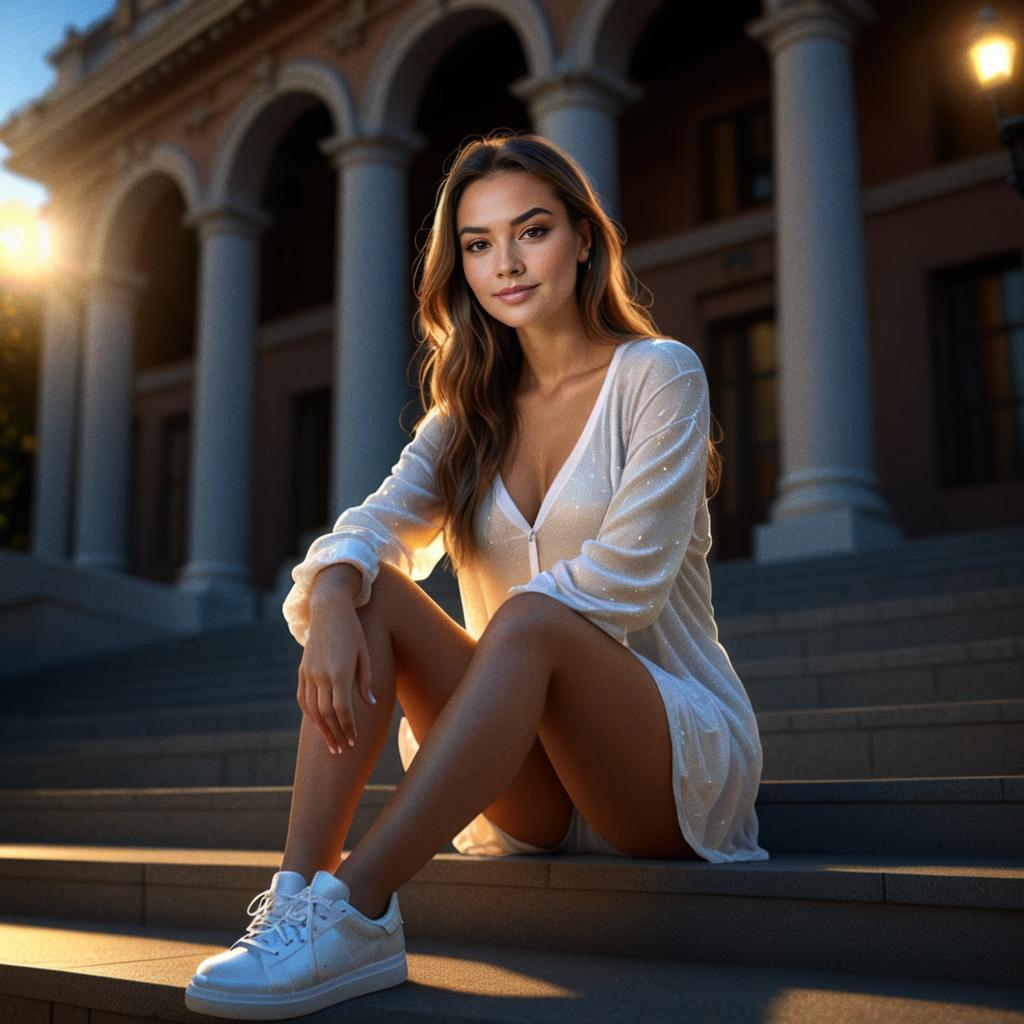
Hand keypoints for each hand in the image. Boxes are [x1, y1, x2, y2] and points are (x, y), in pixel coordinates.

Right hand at [298, 599, 373, 754]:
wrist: (328, 609)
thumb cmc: (353, 630)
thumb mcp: (365, 654)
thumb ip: (366, 681)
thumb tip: (369, 705)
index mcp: (339, 672)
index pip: (343, 710)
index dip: (348, 728)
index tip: (354, 741)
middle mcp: (321, 675)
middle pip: (326, 714)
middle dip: (335, 734)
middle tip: (343, 750)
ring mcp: (308, 673)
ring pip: (312, 710)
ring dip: (322, 729)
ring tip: (331, 744)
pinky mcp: (302, 670)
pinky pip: (303, 698)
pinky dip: (310, 714)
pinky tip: (319, 724)